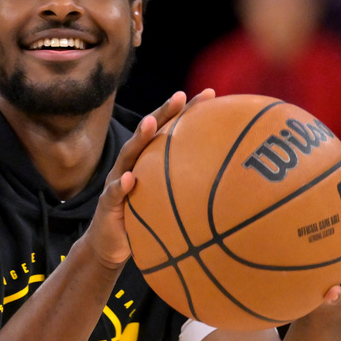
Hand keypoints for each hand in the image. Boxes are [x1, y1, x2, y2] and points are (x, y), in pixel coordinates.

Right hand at [85, 89, 216, 267]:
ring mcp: (116, 180)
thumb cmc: (144, 220)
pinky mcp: (107, 203)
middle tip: (180, 96)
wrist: (110, 245)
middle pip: (149, 133)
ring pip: (128, 155)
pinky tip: (127, 179)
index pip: (169, 131)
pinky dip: (119, 185)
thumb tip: (232, 187)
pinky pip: (113, 193)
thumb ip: (189, 191)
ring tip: (151, 124)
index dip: (187, 112)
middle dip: (163, 112)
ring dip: (140, 138)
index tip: (209, 95)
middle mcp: (132, 164)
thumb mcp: (169, 203)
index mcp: (149, 161)